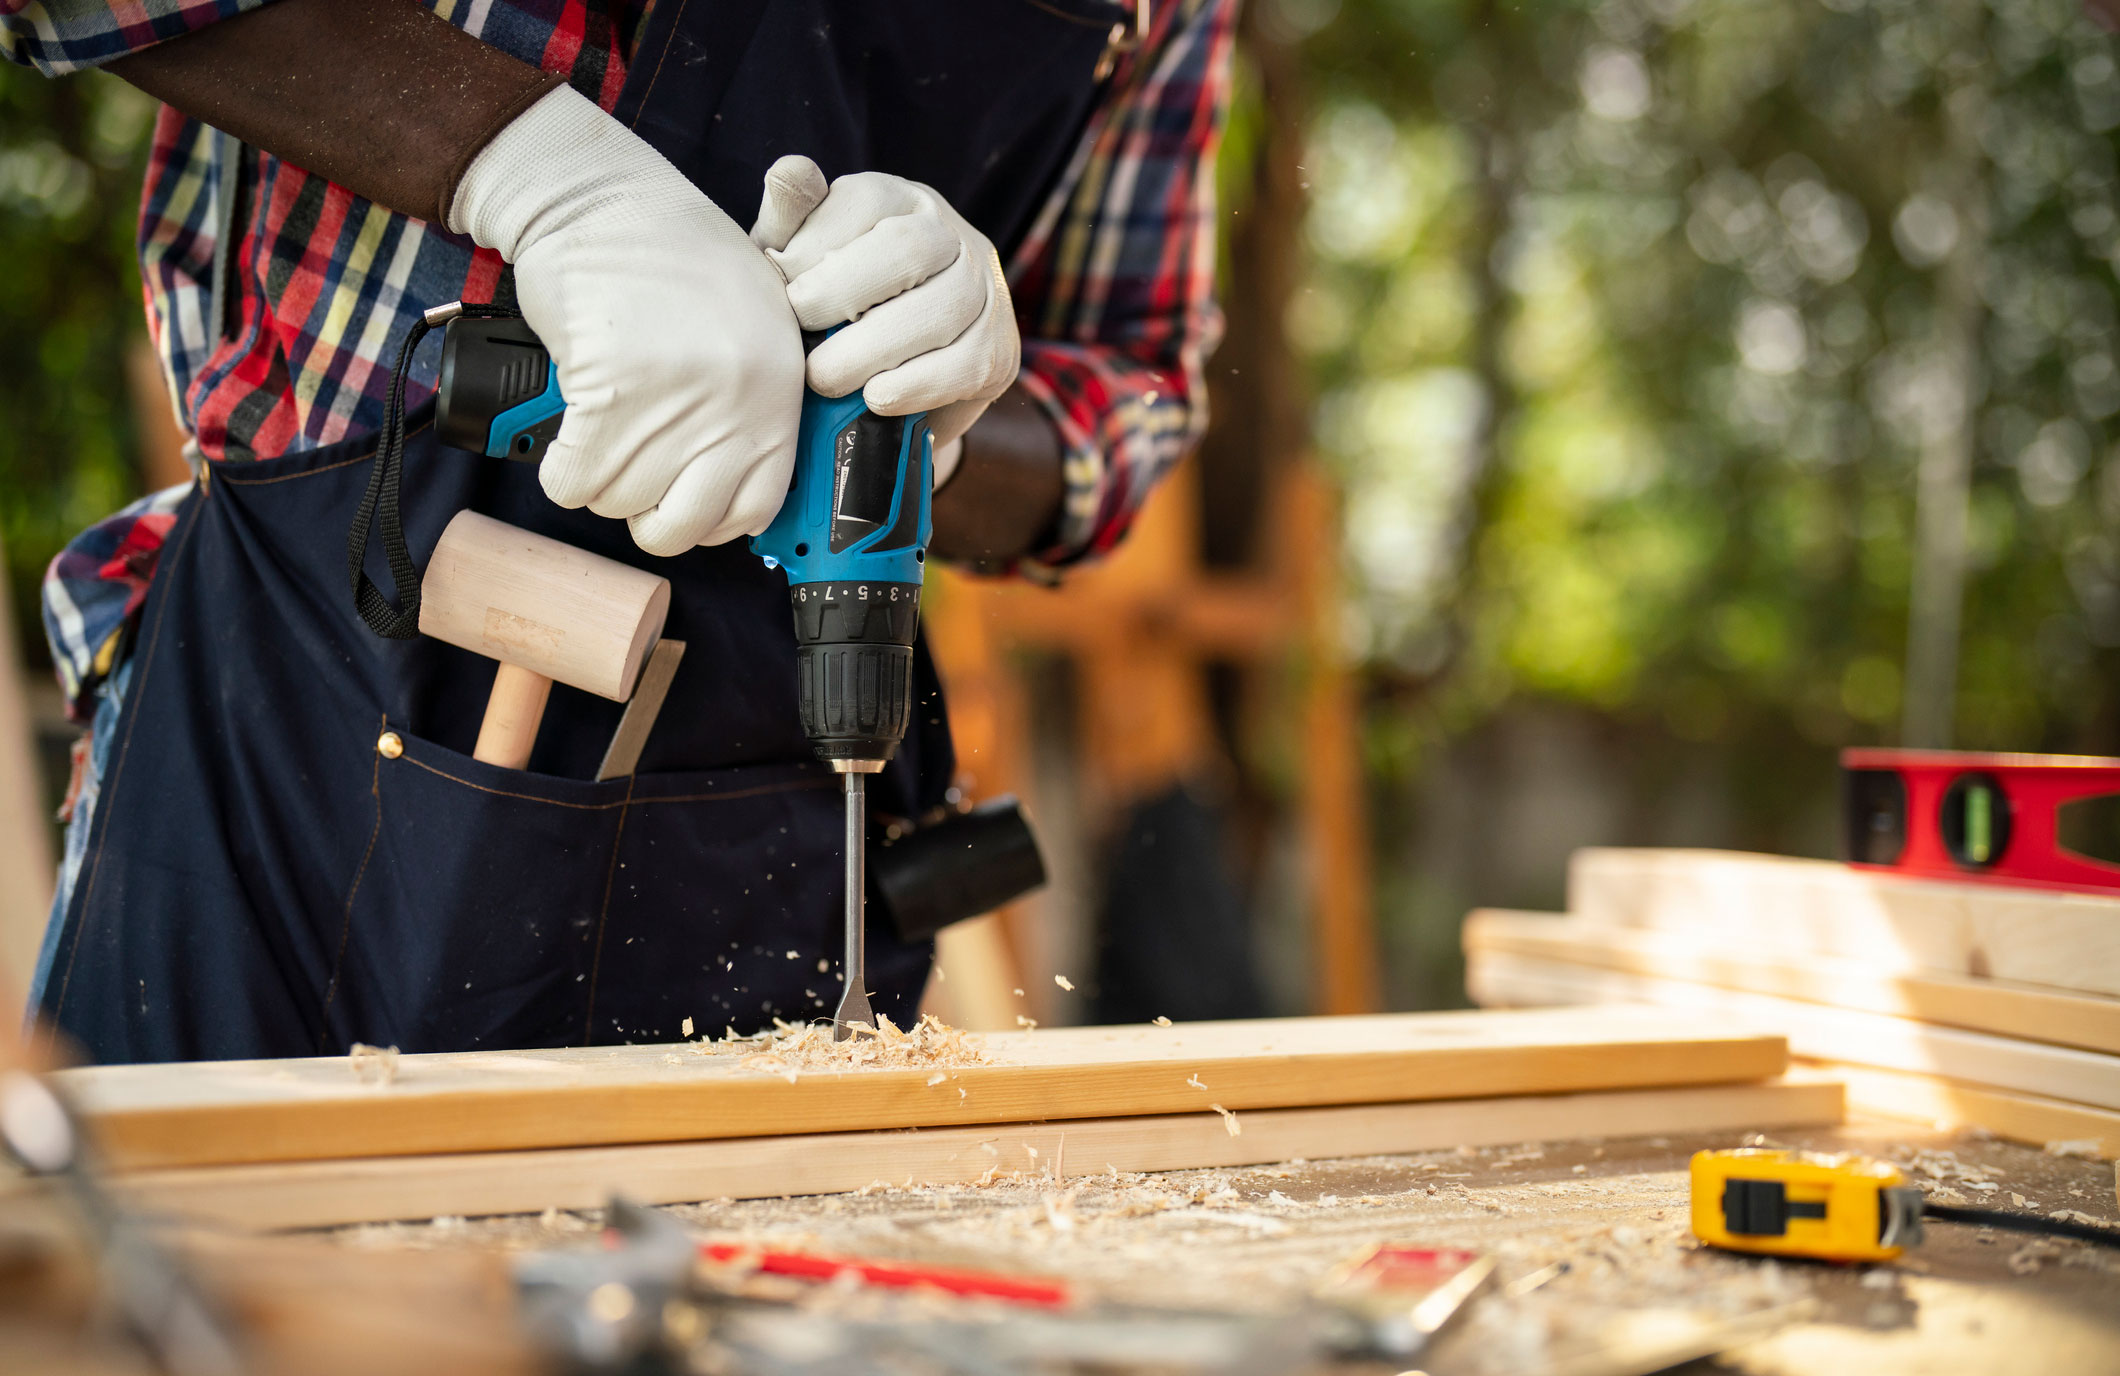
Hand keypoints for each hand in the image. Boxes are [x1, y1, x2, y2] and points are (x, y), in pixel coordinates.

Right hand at [451, 87, 803, 554]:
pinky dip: (561, 471)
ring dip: (598, 483)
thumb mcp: (754, 329)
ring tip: (598, 433)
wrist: (607, 202)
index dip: (708, 519)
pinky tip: (567, 441)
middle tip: (629, 476)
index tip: (680, 500)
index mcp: (778, 394)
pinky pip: (576, 479)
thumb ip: (754, 406)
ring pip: (621, 503)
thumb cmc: (675, 259)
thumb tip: (725, 484)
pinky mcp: (611, 393)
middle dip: (646, 516)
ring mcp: (675, 403)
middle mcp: (735, 406)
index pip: (753, 510)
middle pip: (683, 524)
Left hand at [750, 156, 1019, 449]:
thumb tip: (791, 173)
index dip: (815, 243)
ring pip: (942, 308)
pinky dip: (916, 385)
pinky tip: (876, 398)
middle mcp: (951, 234)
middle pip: (908, 250)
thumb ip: (791, 221)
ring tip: (825, 378)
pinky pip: (966, 364)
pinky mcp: (1000, 349)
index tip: (778, 285)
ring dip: (874, 349)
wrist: (888, 374)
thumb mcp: (802, 259)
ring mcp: (984, 290)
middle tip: (799, 329)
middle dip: (842, 292)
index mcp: (898, 199)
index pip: (865, 201)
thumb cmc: (832, 304)